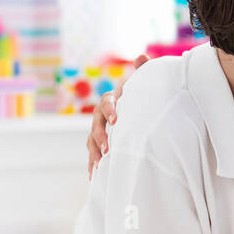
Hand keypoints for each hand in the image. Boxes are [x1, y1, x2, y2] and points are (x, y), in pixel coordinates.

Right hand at [87, 54, 147, 176]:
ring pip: (91, 141)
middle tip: (107, 147)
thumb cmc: (139, 95)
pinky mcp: (99, 143)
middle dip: (100, 136)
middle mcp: (101, 115)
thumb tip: (141, 55)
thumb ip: (142, 71)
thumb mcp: (142, 84)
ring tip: (99, 164)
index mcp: (112, 100)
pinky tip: (93, 177)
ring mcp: (98, 130)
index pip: (107, 103)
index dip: (110, 111)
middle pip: (96, 125)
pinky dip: (92, 165)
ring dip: (94, 152)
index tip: (117, 120)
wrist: (134, 107)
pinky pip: (93, 154)